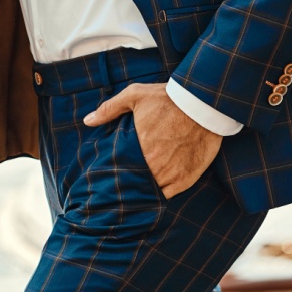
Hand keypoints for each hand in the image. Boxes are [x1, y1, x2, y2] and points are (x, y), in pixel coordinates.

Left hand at [84, 83, 222, 198]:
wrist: (204, 102)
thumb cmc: (168, 98)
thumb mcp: (136, 96)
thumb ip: (110, 109)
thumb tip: (88, 120)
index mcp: (139, 150)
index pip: (121, 171)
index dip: (117, 174)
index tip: (114, 173)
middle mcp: (154, 166)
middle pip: (136, 183)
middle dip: (130, 182)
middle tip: (125, 182)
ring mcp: (172, 175)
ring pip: (152, 192)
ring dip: (146, 190)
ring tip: (139, 188)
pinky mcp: (187, 178)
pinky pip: (169, 195)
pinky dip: (162, 194)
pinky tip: (157, 191)